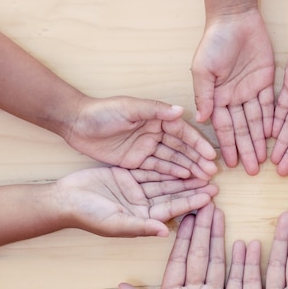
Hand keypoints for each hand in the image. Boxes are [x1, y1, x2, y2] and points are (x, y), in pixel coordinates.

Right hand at [56, 167, 217, 236]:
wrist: (62, 199)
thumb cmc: (87, 215)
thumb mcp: (115, 222)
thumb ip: (141, 227)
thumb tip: (165, 231)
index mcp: (144, 219)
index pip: (173, 209)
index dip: (192, 202)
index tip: (211, 196)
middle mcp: (143, 206)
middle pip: (173, 194)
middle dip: (194, 187)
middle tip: (216, 179)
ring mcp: (136, 191)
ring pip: (165, 180)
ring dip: (183, 174)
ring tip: (203, 168)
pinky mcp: (128, 176)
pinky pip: (150, 168)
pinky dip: (164, 164)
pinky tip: (181, 157)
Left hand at [64, 96, 217, 178]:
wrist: (75, 123)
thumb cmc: (102, 112)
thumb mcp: (130, 108)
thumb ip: (155, 110)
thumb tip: (181, 110)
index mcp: (156, 118)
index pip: (182, 132)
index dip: (197, 144)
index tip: (210, 155)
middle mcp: (155, 133)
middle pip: (181, 148)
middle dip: (197, 160)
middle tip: (211, 173)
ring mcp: (147, 148)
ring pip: (172, 160)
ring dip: (188, 169)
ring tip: (203, 179)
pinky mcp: (137, 161)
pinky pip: (157, 169)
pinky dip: (171, 174)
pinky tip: (185, 180)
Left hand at [119, 203, 242, 288]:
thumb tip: (122, 285)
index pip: (178, 260)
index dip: (182, 237)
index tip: (185, 213)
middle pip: (199, 255)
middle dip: (202, 229)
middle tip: (206, 203)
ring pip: (218, 262)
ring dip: (220, 239)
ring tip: (221, 214)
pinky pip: (240, 282)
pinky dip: (243, 264)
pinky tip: (246, 244)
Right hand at [191, 9, 274, 174]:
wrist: (234, 19)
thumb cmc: (214, 42)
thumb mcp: (203, 69)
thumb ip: (204, 95)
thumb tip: (201, 120)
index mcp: (217, 97)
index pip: (223, 128)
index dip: (226, 146)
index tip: (228, 165)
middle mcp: (233, 98)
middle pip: (242, 129)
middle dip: (246, 150)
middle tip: (252, 170)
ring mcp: (250, 91)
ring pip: (256, 122)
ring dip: (260, 140)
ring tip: (264, 160)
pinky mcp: (265, 82)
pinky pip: (270, 106)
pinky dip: (272, 121)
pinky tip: (274, 137)